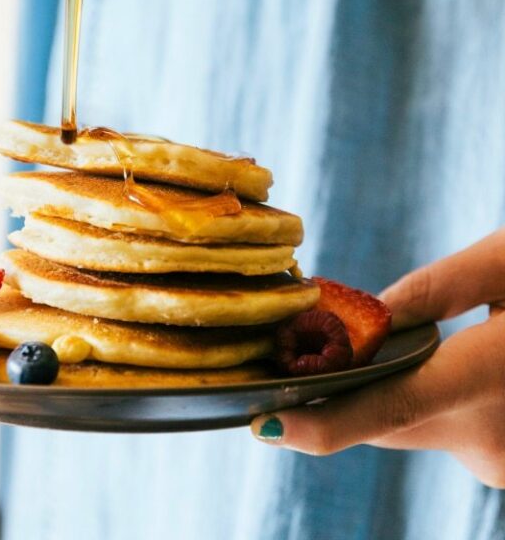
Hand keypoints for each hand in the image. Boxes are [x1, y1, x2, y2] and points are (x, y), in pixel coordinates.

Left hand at [251, 230, 504, 487]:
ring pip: (407, 420)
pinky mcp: (497, 459)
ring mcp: (494, 458)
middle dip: (341, 379)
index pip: (393, 407)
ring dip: (383, 384)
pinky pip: (434, 424)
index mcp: (493, 378)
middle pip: (387, 413)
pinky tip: (421, 356)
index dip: (323, 421)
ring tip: (360, 337)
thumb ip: (438, 286)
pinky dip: (416, 393)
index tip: (265, 422)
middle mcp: (489, 439)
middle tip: (288, 339)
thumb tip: (369, 315)